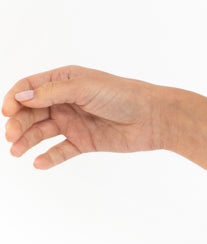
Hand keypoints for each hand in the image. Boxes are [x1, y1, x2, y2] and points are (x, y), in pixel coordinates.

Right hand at [3, 64, 168, 168]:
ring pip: (42, 132)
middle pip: (32, 112)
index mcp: (64, 80)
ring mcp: (74, 122)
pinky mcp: (84, 141)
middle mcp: (65, 100)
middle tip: (11, 137)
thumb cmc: (123, 94)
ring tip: (17, 152)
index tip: (7, 112)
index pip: (29, 88)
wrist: (153, 118)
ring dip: (28, 141)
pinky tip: (38, 163)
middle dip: (18, 123)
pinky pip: (61, 150)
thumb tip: (21, 97)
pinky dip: (49, 157)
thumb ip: (52, 93)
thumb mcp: (85, 88)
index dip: (15, 99)